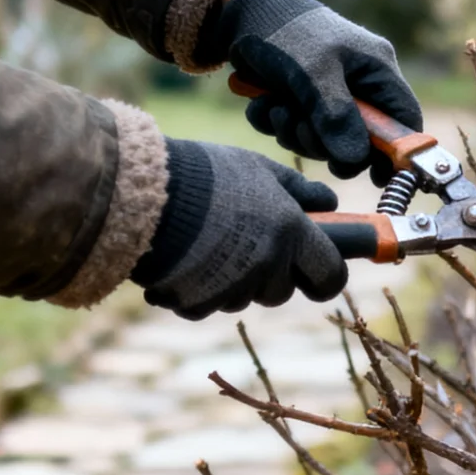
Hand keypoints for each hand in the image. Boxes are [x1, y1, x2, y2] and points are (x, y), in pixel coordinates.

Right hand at [129, 139, 346, 318]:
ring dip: (233, 282)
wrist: (145, 193)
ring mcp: (232, 288)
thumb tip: (330, 202)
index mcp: (290, 233)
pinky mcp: (199, 304)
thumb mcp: (257, 168)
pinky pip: (208, 306)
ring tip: (206, 244)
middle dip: (270, 276)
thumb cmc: (207, 174)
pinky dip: (198, 290)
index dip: (325, 277)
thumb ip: (297, 190)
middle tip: (245, 245)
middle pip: (281, 291)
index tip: (315, 273)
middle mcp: (267, 265)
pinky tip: (183, 260)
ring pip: (244, 298)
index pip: (330, 275)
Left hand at [206, 0, 422, 180]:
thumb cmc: (287, 32)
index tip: (376, 177)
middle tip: (301, 129)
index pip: (404, 120)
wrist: (243, 11)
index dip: (396, 152)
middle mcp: (358, 84)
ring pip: (322, 139)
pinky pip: (295, 130)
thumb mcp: (313, 73)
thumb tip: (354, 161)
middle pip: (359, 141)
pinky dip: (276, 123)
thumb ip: (335, 117)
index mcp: (376, 70)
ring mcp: (329, 93)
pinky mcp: (301, 99)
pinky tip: (264, 104)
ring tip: (277, 108)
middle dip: (325, 142)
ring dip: (295, 132)